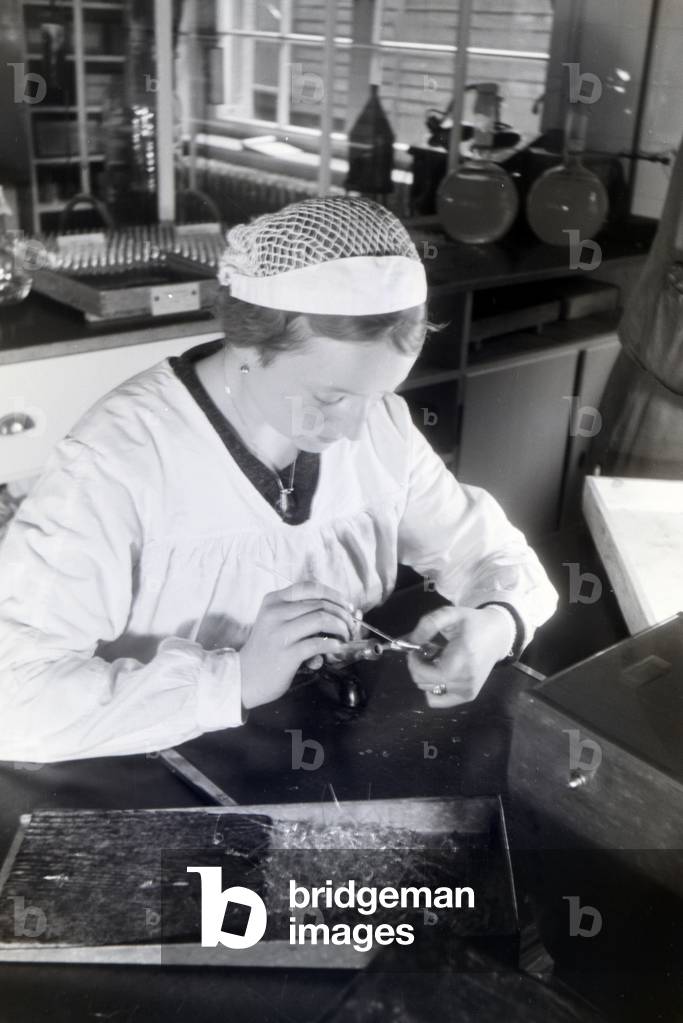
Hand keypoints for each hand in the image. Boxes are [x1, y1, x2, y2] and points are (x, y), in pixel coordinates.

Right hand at [240, 582, 356, 708]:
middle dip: (343, 615)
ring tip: (345, 638)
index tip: (347, 607)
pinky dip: (333, 645)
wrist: (244, 676)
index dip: (334, 595)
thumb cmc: (267, 649)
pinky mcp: (286, 653)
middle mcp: (275, 612)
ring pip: (322, 619)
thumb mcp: (277, 622)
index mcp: (274, 600)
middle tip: (351, 627)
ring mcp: (280, 633)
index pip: (310, 587)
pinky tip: (336, 648)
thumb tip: (344, 612)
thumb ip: (303, 614)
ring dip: (341, 628)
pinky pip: (318, 643)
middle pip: (320, 604)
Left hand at [405, 605, 513, 708]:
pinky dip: (432, 688)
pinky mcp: (468, 696)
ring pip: (428, 690)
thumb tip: (411, 641)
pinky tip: (439, 673)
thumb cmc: (473, 623)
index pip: (427, 674)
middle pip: (424, 682)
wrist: (498, 635)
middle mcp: (466, 679)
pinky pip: (438, 701)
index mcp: (463, 659)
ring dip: (426, 675)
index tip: (415, 649)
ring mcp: (468, 690)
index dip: (414, 663)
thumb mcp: (451, 614)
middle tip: (427, 650)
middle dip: (418, 666)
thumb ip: (429, 624)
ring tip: (438, 659)